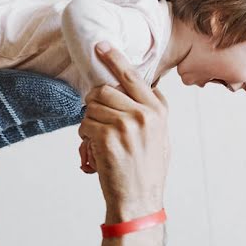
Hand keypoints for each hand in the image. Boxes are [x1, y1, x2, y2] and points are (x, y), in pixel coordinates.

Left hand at [78, 41, 169, 223]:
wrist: (139, 200)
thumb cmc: (146, 169)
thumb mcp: (160, 136)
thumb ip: (151, 110)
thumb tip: (140, 87)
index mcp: (158, 110)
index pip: (132, 76)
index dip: (114, 59)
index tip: (101, 46)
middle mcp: (144, 113)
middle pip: (105, 90)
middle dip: (96, 104)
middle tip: (100, 122)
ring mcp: (126, 124)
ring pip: (92, 106)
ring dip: (89, 121)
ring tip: (102, 140)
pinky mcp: (108, 136)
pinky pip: (84, 123)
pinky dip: (85, 135)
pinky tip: (95, 149)